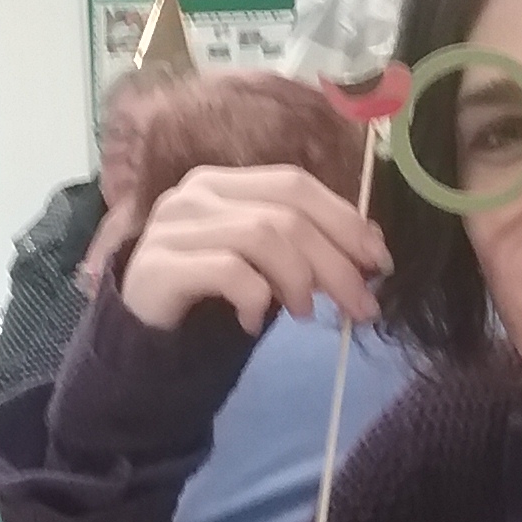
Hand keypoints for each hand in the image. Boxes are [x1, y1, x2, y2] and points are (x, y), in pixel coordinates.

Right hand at [120, 165, 388, 334]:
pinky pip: (229, 271)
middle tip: (362, 306)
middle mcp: (196, 193)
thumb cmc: (209, 297)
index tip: (378, 261)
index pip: (294, 184)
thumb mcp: (265, 267)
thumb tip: (371, 248)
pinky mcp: (158, 265)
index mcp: (224, 183)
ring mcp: (173, 226)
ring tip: (304, 314)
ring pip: (263, 236)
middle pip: (286, 213)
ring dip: (299, 281)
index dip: (344, 219)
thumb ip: (306, 249)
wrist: (144, 339)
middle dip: (336, 262)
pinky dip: (255, 299)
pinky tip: (253, 322)